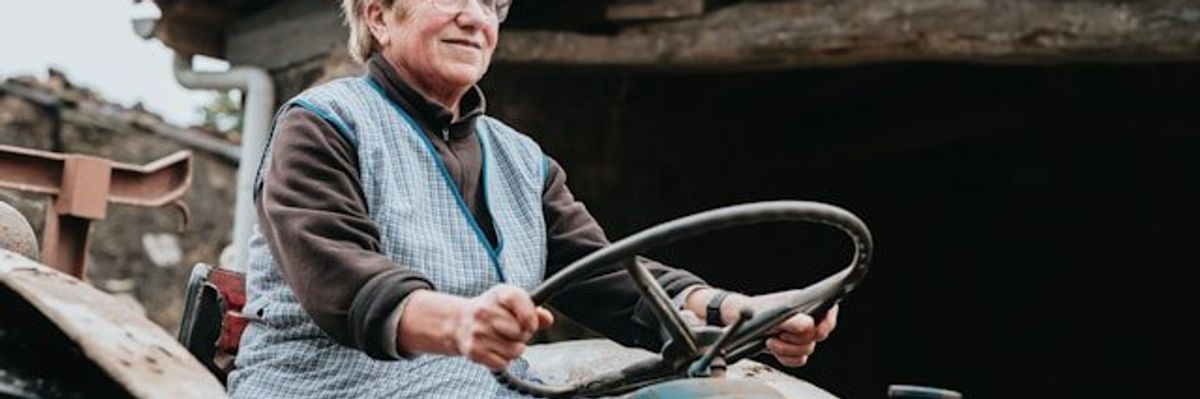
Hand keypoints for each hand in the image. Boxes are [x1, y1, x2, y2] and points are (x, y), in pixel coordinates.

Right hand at [398, 285, 553, 370]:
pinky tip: (494, 349)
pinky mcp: (474, 351)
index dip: (530, 316)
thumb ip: (532, 310)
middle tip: (513, 332)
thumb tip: (547, 319)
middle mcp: (485, 311)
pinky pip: (503, 363)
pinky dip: (502, 360)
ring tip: (503, 341)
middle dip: (524, 335)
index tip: (531, 324)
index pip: (519, 300)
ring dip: (514, 349)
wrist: (459, 322)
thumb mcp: (512, 303)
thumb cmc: (493, 311)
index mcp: (499, 294)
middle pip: (522, 332)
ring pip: (515, 351)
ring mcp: (478, 331)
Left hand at [725, 292, 838, 367]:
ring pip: (808, 349)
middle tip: (781, 334)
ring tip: (770, 340)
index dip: (826, 322)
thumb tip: (809, 326)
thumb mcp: (772, 315)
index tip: (814, 328)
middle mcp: (807, 319)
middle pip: (820, 335)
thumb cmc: (755, 311)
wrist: (737, 322)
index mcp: (807, 304)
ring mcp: (799, 335)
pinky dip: (785, 357)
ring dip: (788, 349)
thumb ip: (790, 320)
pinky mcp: (792, 349)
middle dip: (798, 338)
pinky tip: (772, 348)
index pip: (830, 312)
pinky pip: (799, 360)